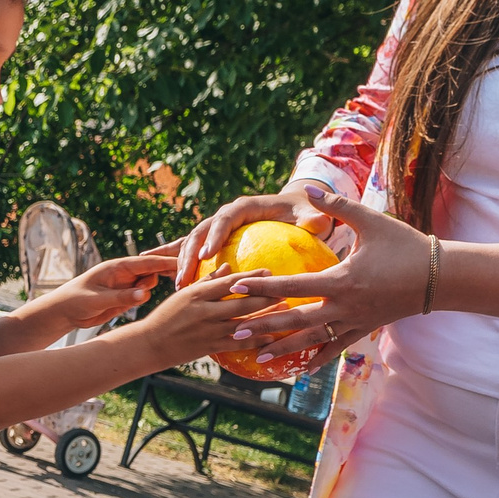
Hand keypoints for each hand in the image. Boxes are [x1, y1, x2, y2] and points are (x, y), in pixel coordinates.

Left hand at [41, 253, 176, 329]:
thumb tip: (145, 294)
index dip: (166, 263)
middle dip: (167, 274)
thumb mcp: (97, 299)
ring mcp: (126, 285)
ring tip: (167, 293)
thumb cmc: (74, 300)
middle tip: (186, 281)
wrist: (64, 313)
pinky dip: (149, 298)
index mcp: (117, 267)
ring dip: (156, 288)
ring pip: (149, 284)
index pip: (147, 262)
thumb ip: (121, 297)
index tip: (185, 265)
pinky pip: (143, 296)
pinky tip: (154, 301)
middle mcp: (124, 274)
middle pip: (153, 270)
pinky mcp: (125, 298)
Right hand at [128, 265, 288, 368]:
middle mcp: (204, 312)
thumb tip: (229, 268)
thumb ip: (207, 281)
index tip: (268, 272)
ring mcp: (208, 331)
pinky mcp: (210, 347)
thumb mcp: (184, 294)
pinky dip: (256, 340)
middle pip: (241, 303)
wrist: (150, 344)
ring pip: (244, 323)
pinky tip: (271, 335)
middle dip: (266, 296)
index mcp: (195, 295)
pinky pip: (238, 344)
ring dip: (266, 316)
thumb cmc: (167, 315)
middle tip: (284, 289)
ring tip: (284, 308)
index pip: (228, 283)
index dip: (250, 277)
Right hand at [175, 186, 337, 285]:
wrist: (292, 209)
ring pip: (192, 243)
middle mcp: (226, 216)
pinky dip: (189, 269)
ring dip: (183, 263)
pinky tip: (184, 290)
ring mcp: (218, 229)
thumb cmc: (301, 213)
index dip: (214, 235)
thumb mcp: (308, 214)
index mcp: (245, 207)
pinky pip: (198, 256)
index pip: (225, 218)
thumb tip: (320, 223)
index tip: (207, 255)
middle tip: (184, 277)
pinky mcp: (216, 242)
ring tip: (179, 287)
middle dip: (189, 254)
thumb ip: (312, 219)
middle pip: (200, 232)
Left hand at [222, 185, 431, 363]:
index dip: (263, 287)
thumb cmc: (405, 245)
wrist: (440, 277)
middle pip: (295, 321)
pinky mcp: (364, 330)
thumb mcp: (371, 221)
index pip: (292, 286)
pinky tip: (299, 370)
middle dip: (263, 327)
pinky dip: (316, 359)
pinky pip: (336, 348)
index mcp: (342, 280)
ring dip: (284, 350)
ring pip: (312, 341)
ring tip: (257, 358)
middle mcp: (345, 307)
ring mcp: (354, 322)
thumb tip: (308, 188)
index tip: (236, 286)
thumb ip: (337, 205)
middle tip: (233, 331)